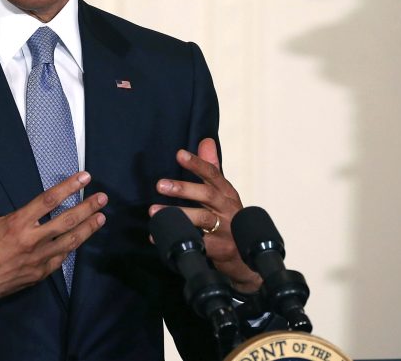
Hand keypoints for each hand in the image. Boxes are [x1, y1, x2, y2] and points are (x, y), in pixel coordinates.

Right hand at [0, 155, 107, 315]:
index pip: (49, 200)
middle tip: (103, 198)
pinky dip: (72, 247)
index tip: (84, 177)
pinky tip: (80, 239)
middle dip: (87, 208)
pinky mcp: (38, 274)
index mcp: (16, 223)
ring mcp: (37, 260)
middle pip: (66, 221)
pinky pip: (60, 259)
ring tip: (101, 217)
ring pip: (70, 242)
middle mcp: (31, 241)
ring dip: (87, 229)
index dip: (69, 186)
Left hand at [150, 138, 260, 292]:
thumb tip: (206, 140)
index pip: (213, 174)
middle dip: (183, 189)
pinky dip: (177, 239)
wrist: (247, 259)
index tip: (179, 154)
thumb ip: (212, 167)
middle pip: (207, 195)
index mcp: (227, 193)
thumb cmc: (230, 220)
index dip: (197, 163)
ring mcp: (226, 230)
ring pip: (202, 219)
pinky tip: (158, 236)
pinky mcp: (220, 249)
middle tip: (160, 184)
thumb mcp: (223, 193)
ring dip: (177, 214)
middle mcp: (228, 209)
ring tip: (153, 212)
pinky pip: (196, 243)